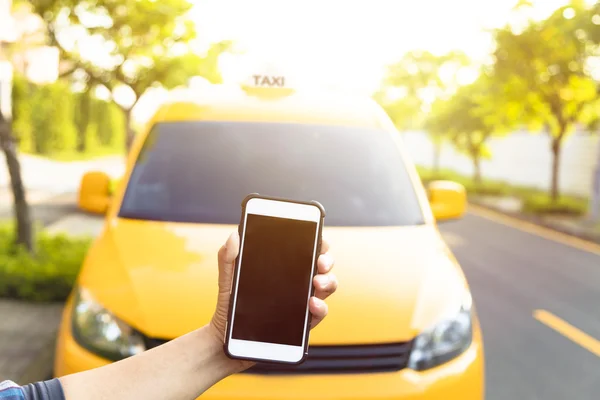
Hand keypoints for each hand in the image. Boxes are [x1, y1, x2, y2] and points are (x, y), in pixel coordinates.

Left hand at [210, 231, 337, 364]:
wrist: (226, 341)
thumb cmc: (229, 307)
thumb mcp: (227, 280)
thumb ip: (228, 257)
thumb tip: (234, 235)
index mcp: (283, 269)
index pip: (307, 250)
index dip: (318, 242)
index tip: (319, 239)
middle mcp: (296, 284)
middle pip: (322, 267)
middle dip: (327, 260)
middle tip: (320, 263)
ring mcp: (301, 303)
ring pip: (327, 287)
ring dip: (328, 282)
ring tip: (317, 283)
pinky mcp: (302, 324)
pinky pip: (319, 313)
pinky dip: (321, 307)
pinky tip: (312, 303)